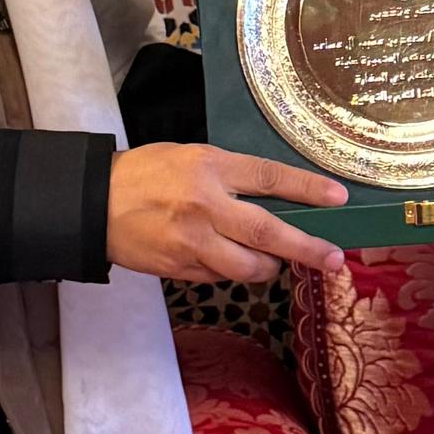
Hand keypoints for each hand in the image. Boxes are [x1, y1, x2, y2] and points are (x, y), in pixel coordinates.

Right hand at [106, 142, 350, 285]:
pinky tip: (224, 257)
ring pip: (248, 266)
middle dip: (307, 249)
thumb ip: (230, 176)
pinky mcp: (181, 269)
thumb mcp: (191, 158)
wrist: (94, 204)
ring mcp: (192, 242)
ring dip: (268, 266)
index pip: (268, 178)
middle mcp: (205, 206)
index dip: (307, 189)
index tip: (338, 198)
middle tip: (334, 259)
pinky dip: (232, 270)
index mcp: (209, 168)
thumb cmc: (147, 173)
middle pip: (268, 233)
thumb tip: (277, 201)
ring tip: (272, 259)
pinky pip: (221, 276)